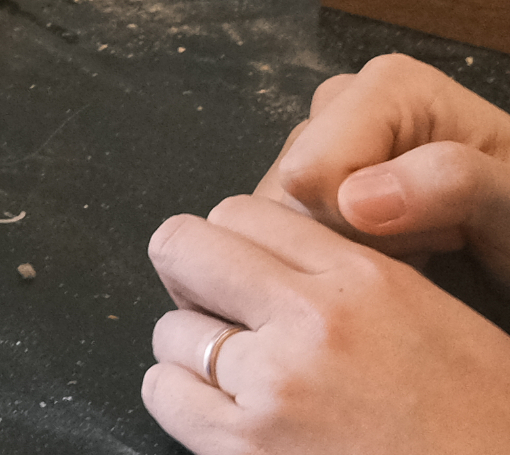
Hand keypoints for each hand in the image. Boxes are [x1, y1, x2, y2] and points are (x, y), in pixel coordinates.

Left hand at [146, 191, 509, 452]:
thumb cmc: (485, 421)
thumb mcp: (438, 320)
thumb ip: (355, 280)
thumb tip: (283, 265)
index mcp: (367, 280)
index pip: (241, 212)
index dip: (234, 243)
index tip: (243, 272)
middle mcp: (313, 322)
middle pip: (182, 248)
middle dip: (191, 276)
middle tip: (217, 310)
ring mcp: (275, 386)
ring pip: (170, 330)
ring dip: (193, 350)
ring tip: (238, 378)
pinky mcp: (248, 447)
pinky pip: (165, 395)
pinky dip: (181, 400)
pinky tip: (223, 414)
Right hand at [258, 53, 509, 282]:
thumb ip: (450, 184)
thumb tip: (352, 200)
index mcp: (386, 87)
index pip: (310, 171)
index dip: (360, 222)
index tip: (437, 232)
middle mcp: (344, 103)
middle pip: (293, 192)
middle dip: (353, 236)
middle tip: (435, 240)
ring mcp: (325, 138)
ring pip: (287, 213)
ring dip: (350, 249)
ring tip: (422, 244)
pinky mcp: (319, 175)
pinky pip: (294, 228)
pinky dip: (343, 252)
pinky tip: (398, 247)